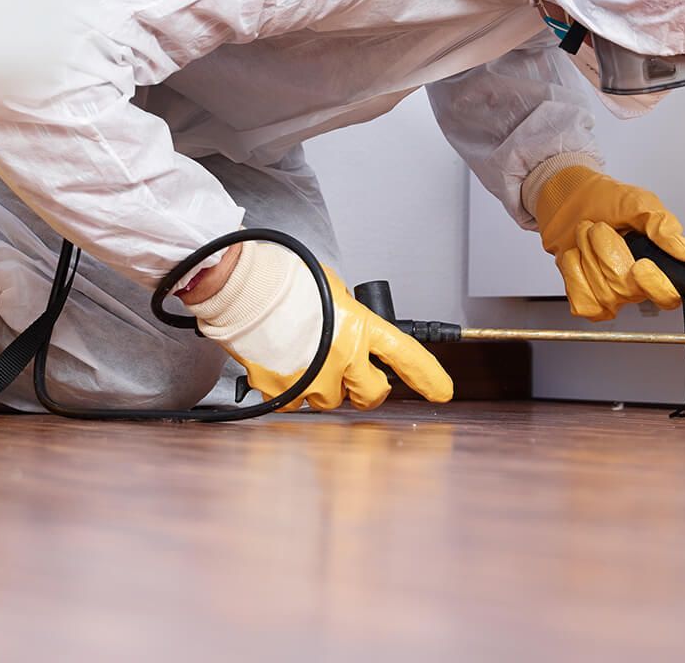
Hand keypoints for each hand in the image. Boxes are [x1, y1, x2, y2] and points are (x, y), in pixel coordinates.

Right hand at [184, 241, 452, 409]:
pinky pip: (294, 404)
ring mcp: (313, 380)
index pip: (406, 355)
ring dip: (324, 386)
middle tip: (352, 375)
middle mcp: (343, 358)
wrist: (243, 288)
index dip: (428, 377)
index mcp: (360, 327)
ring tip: (303, 356)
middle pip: (371, 394)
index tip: (441, 391)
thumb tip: (346, 326)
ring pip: (331, 402)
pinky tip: (283, 364)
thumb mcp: (331, 288)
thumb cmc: (284, 279)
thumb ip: (347, 313)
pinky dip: (291, 391)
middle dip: (366, 388)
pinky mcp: (283, 392)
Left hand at [531, 165, 684, 320]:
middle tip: (601, 228)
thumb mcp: (640, 203)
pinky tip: (577, 257)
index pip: (668, 296)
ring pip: (602, 294)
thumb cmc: (606, 202)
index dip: (655, 286)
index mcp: (657, 265)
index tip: (641, 265)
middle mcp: (635, 285)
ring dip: (587, 255)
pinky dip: (573, 272)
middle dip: (606, 250)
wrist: (570, 200)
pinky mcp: (586, 300)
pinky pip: (581, 301)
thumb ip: (664, 226)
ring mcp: (610, 296)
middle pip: (625, 289)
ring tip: (588, 237)